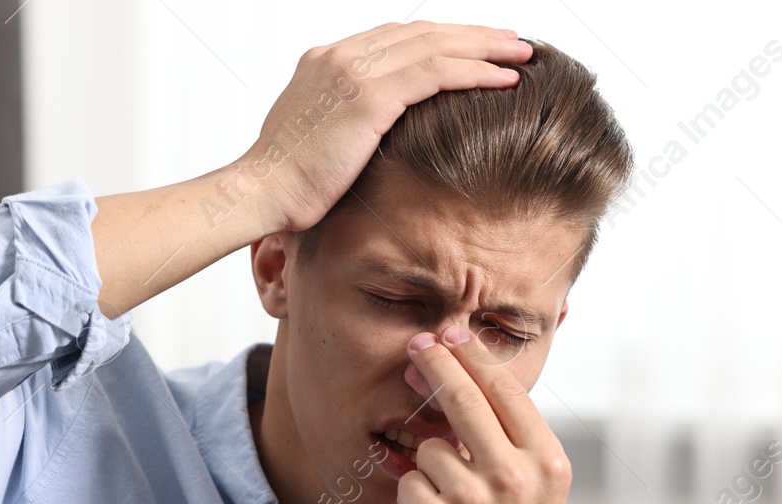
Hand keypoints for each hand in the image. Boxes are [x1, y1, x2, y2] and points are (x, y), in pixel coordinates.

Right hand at [251, 23, 531, 233]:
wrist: (259, 192)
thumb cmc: (284, 185)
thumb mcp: (316, 142)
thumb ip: (346, 125)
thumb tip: (373, 139)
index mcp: (326, 60)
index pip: (395, 38)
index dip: (441, 40)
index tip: (474, 48)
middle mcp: (340, 55)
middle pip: (421, 32)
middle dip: (471, 35)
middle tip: (511, 40)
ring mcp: (354, 70)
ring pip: (436, 45)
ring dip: (485, 48)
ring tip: (521, 54)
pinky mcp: (369, 95)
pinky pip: (436, 73)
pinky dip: (475, 72)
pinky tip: (505, 78)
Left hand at [395, 326, 571, 503]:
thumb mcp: (540, 494)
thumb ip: (513, 444)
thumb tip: (468, 382)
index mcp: (546, 462)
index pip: (505, 389)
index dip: (471, 355)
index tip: (449, 334)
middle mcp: (513, 475)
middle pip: (462, 396)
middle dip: (433, 363)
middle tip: (414, 346)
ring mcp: (471, 499)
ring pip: (429, 447)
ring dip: (429, 468)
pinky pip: (408, 482)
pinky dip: (414, 499)